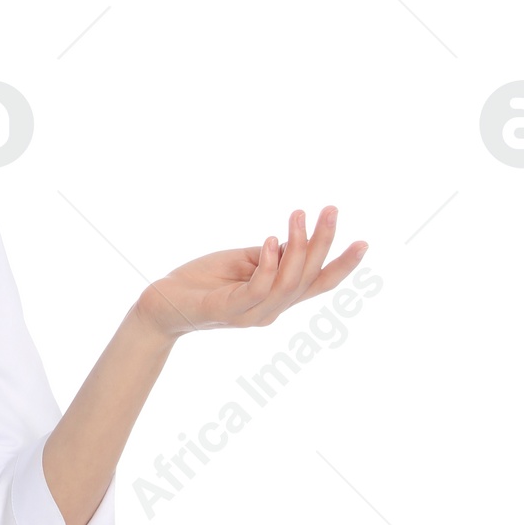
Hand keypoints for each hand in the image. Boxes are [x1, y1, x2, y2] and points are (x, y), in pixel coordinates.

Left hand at [135, 207, 368, 340]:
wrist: (160, 304)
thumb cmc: (200, 281)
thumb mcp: (241, 262)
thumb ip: (269, 256)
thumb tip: (292, 240)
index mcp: (275, 298)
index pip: (317, 284)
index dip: (342, 266)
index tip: (364, 241)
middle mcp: (269, 311)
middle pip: (308, 279)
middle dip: (323, 243)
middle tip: (329, 209)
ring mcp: (250, 314)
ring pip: (288, 284)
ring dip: (297, 247)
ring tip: (297, 216)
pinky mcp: (228, 311)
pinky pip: (258, 290)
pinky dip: (268, 265)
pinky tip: (270, 241)